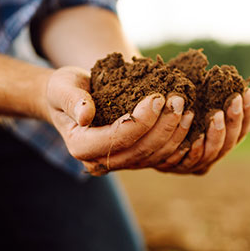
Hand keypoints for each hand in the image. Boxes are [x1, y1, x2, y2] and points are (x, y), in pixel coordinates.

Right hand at [45, 67, 194, 174]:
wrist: (69, 100)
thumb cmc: (65, 89)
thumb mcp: (62, 86)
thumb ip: (72, 99)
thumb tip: (85, 115)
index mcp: (80, 147)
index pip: (116, 138)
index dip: (140, 121)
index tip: (157, 97)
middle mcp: (98, 162)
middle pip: (140, 151)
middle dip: (164, 127)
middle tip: (179, 100)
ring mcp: (117, 163)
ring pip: (153, 157)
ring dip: (174, 135)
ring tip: (186, 108)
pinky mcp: (132, 159)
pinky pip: (158, 157)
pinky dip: (175, 141)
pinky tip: (186, 121)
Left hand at [155, 88, 249, 174]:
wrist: (140, 108)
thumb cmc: (175, 100)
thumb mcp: (202, 97)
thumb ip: (229, 103)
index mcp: (218, 139)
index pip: (240, 131)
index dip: (247, 114)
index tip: (247, 92)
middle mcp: (207, 156)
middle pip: (229, 143)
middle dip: (235, 121)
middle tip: (234, 98)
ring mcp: (190, 164)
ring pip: (212, 154)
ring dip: (217, 135)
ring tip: (217, 114)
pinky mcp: (169, 166)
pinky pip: (188, 163)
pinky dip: (196, 150)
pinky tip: (197, 136)